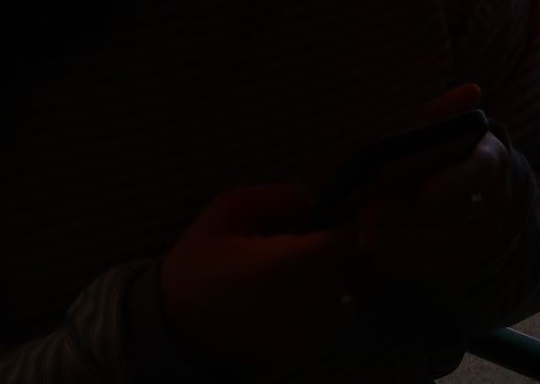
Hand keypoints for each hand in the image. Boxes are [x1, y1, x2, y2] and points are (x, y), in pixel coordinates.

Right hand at [157, 185, 355, 368]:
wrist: (174, 329)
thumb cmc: (199, 263)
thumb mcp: (225, 213)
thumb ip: (274, 197)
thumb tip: (317, 196)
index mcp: (280, 264)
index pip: (348, 241)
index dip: (362, 219)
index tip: (357, 204)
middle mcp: (301, 300)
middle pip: (363, 265)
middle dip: (365, 240)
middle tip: (349, 222)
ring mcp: (307, 327)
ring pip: (360, 289)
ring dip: (357, 267)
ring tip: (330, 249)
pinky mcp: (307, 344)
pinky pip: (343, 311)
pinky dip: (343, 291)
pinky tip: (318, 277)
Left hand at [353, 84, 517, 285]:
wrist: (468, 195)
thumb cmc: (444, 155)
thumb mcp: (445, 132)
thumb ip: (446, 114)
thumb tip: (472, 90)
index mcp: (492, 160)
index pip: (480, 171)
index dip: (454, 182)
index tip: (424, 191)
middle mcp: (496, 201)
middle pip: (454, 213)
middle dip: (406, 215)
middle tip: (365, 216)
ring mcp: (483, 236)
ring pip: (445, 245)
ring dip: (401, 242)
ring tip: (363, 239)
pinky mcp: (466, 262)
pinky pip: (438, 269)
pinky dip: (406, 265)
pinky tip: (378, 258)